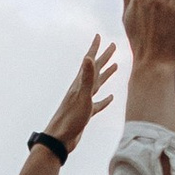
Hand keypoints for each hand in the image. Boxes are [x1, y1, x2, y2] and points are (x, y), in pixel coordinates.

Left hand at [45, 33, 118, 153]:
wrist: (60, 139)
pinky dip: (105, 100)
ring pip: (97, 84)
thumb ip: (86, 78)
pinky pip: (98, 103)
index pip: (89, 61)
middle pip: (95, 69)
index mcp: (80, 83)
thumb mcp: (81, 96)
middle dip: (104, 57)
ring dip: (106, 75)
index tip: (99, 36)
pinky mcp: (86, 113)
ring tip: (115, 66)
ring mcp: (84, 101)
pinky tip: (110, 98)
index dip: (94, 48)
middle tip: (112, 46)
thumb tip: (88, 58)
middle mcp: (82, 89)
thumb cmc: (70, 119)